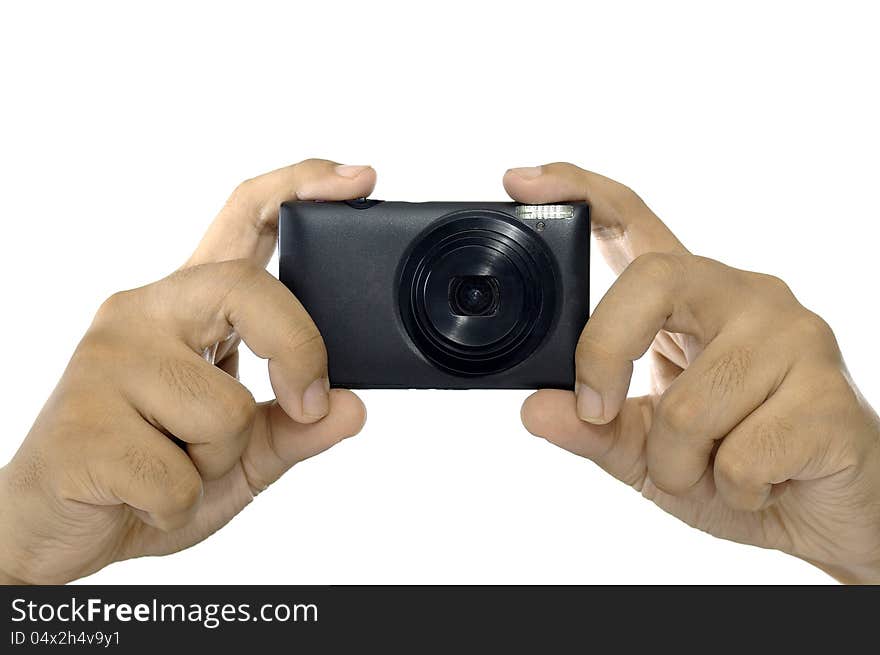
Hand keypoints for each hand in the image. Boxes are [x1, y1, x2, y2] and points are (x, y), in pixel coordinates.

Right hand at [0, 159, 376, 583]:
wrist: (51, 528)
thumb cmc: (144, 476)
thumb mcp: (239, 454)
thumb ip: (295, 428)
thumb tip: (351, 406)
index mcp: (187, 310)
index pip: (244, 219)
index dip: (300, 187)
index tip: (359, 177)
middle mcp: (143, 314)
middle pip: (248, 289)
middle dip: (295, 351)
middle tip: (301, 400)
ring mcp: (106, 362)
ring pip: (225, 410)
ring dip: (217, 463)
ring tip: (174, 465)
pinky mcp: (81, 423)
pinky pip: (178, 475)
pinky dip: (178, 506)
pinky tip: (142, 497)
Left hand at [505, 163, 879, 583]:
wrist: (832, 510)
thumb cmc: (738, 463)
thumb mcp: (647, 453)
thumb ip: (592, 429)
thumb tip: (535, 408)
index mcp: (692, 300)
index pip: (634, 220)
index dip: (579, 192)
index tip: (520, 180)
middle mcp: (744, 296)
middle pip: (651, 278)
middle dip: (606, 353)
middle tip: (601, 410)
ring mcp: (793, 336)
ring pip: (688, 405)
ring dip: (678, 465)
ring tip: (711, 470)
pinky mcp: (829, 393)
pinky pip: (741, 455)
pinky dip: (732, 490)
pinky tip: (758, 482)